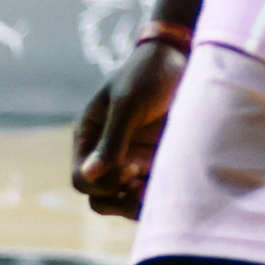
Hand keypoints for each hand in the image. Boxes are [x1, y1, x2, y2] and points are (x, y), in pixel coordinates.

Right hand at [70, 32, 187, 219]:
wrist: (183, 60)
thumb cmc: (149, 75)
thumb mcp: (128, 104)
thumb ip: (112, 139)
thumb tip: (88, 175)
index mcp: (89, 139)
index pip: (81, 180)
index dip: (102, 184)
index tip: (130, 168)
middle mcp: (107, 155)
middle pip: (99, 198)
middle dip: (119, 200)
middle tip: (144, 184)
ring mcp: (133, 161)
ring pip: (124, 201)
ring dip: (137, 204)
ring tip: (158, 190)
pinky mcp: (157, 163)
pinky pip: (149, 192)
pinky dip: (156, 197)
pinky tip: (172, 186)